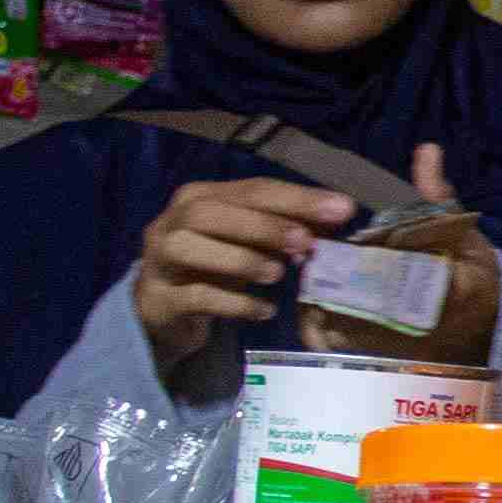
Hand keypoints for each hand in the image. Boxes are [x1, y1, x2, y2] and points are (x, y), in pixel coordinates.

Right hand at [133, 174, 365, 365]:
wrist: (165, 312)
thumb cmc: (213, 270)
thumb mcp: (249, 245)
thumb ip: (285, 230)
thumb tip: (337, 217)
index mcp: (199, 197)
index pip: (251, 189)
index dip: (297, 198)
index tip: (342, 209)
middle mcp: (172, 221)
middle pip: (212, 212)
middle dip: (263, 225)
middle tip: (305, 243)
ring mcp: (160, 259)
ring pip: (192, 247)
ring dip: (242, 259)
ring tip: (278, 275)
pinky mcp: (159, 298)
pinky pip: (196, 296)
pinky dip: (235, 304)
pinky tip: (264, 311)